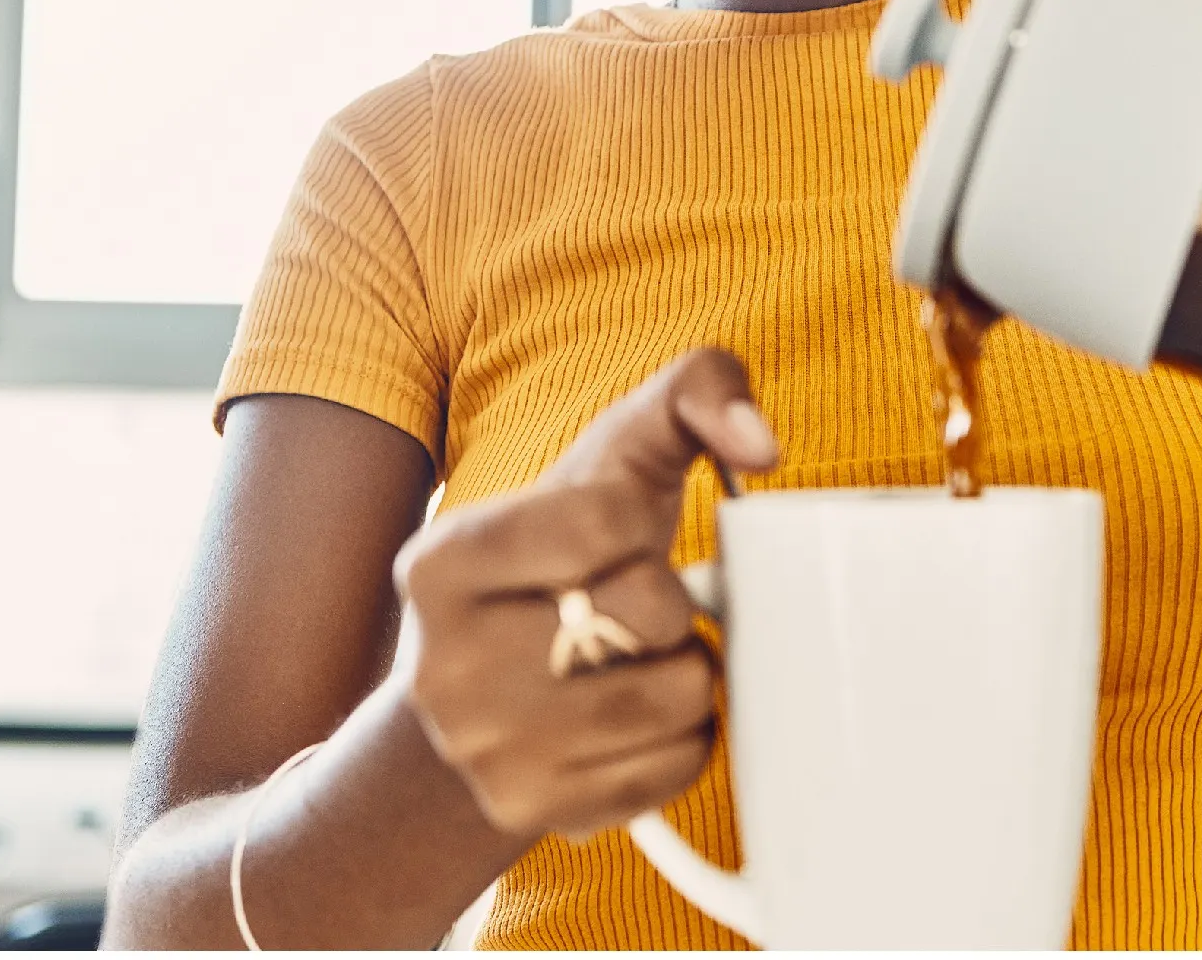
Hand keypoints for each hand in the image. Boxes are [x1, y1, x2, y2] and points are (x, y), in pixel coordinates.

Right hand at [394, 349, 779, 840]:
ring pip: (677, 691)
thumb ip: (695, 391)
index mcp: (441, 560)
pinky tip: (642, 710)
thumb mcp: (613, 451)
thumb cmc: (568, 551)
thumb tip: (760, 443)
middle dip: (669, 597)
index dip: (643, 520)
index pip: (604, 519)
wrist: (486, 690)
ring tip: (639, 653)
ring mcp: (485, 750)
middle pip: (647, 610)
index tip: (623, 530)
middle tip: (635, 602)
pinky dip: (688, 732)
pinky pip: (680, 762)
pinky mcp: (535, 810)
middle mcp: (445, 664)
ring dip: (687, 665)